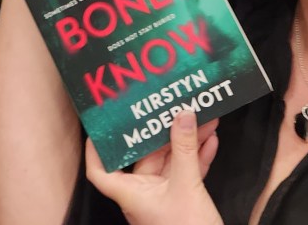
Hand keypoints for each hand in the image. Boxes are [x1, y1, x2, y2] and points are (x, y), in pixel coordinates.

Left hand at [85, 111, 221, 224]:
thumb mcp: (187, 187)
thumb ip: (185, 150)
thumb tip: (182, 114)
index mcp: (131, 193)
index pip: (101, 171)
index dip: (96, 149)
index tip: (103, 123)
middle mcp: (143, 193)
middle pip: (146, 155)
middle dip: (163, 130)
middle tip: (172, 106)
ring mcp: (164, 197)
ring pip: (172, 161)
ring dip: (187, 141)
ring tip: (202, 116)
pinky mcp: (184, 202)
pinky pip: (188, 172)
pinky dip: (198, 156)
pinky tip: (211, 140)